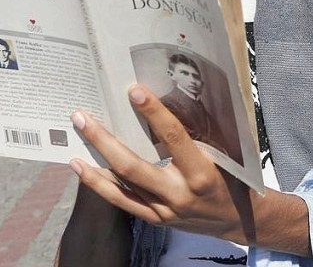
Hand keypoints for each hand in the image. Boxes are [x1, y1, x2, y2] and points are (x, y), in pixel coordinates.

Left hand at [68, 85, 309, 254]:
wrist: (237, 220)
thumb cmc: (233, 178)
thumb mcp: (222, 153)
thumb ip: (195, 135)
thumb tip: (165, 105)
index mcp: (201, 172)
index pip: (174, 137)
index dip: (154, 113)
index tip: (134, 90)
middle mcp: (180, 194)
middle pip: (133, 166)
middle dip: (103, 140)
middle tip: (81, 117)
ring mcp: (165, 211)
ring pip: (121, 187)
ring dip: (93, 164)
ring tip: (75, 141)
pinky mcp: (155, 220)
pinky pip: (122, 201)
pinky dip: (99, 185)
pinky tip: (82, 168)